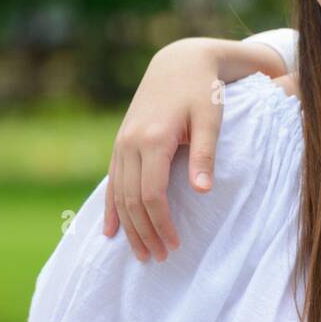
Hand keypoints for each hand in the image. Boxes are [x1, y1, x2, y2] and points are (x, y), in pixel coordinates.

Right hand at [102, 39, 224, 261]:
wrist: (179, 62)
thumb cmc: (202, 90)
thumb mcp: (210, 118)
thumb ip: (206, 153)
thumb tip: (203, 191)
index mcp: (153, 139)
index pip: (152, 195)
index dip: (162, 223)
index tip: (175, 245)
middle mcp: (131, 143)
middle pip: (132, 200)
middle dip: (144, 233)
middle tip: (159, 259)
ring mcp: (122, 143)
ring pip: (119, 194)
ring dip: (128, 227)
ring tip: (141, 253)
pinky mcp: (121, 142)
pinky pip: (112, 181)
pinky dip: (111, 208)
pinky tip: (110, 231)